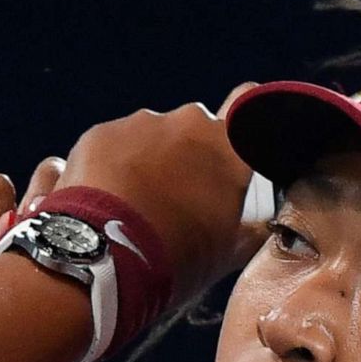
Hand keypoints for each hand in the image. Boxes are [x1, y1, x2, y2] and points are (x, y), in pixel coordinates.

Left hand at [51, 83, 267, 307]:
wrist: (105, 257)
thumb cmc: (175, 256)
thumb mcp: (226, 254)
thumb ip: (250, 231)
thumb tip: (260, 229)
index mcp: (228, 148)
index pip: (246, 104)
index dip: (238, 124)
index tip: (231, 146)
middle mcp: (188, 123)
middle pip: (193, 131)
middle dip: (186, 156)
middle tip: (176, 199)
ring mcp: (140, 124)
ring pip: (150, 138)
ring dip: (146, 163)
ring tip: (134, 207)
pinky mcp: (100, 133)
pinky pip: (112, 146)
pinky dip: (110, 168)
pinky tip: (105, 202)